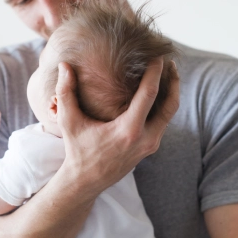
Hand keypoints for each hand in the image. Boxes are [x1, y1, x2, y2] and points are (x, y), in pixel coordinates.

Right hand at [56, 58, 178, 195]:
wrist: (86, 181)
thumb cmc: (77, 149)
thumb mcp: (69, 121)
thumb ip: (66, 92)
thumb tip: (64, 66)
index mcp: (128, 130)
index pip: (149, 95)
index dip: (155, 73)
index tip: (157, 56)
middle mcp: (145, 139)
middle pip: (170, 105)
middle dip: (173, 81)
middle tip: (169, 62)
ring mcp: (150, 144)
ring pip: (169, 114)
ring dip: (171, 92)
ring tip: (167, 73)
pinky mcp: (150, 147)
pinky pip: (163, 122)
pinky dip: (164, 105)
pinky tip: (157, 92)